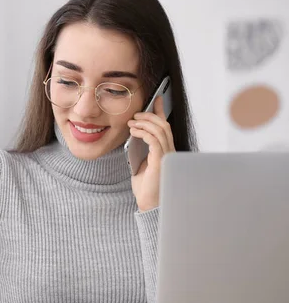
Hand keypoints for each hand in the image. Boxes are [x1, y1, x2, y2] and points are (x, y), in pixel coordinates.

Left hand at [128, 96, 174, 211]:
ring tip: (132, 123)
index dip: (161, 111)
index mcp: (165, 150)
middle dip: (151, 115)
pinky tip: (135, 132)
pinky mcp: (161, 161)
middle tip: (136, 114)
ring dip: (145, 123)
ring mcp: (167, 155)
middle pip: (164, 125)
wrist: (148, 204)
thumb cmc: (145, 187)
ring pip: (160, 130)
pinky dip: (144, 132)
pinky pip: (155, 140)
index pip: (165, 126)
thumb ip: (141, 150)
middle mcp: (169, 151)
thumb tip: (134, 134)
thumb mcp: (140, 164)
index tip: (156, 98)